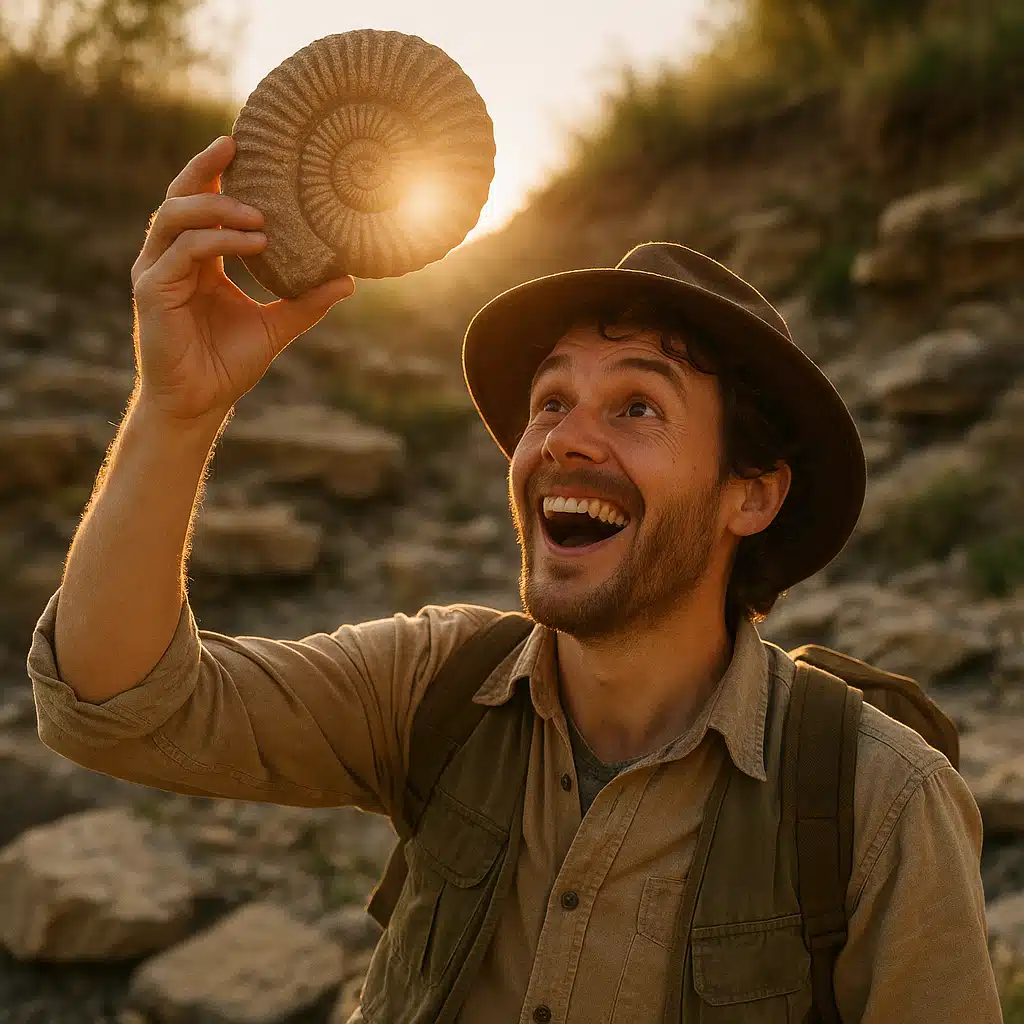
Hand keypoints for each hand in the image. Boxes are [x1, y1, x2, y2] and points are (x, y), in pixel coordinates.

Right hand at [130, 135, 354, 424]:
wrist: (201, 405)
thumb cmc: (229, 366)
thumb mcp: (276, 327)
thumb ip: (307, 301)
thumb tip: (350, 279)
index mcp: (197, 261)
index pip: (202, 204)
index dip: (216, 173)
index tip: (244, 146)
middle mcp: (172, 259)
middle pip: (180, 197)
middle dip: (204, 168)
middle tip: (236, 146)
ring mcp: (157, 272)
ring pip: (175, 216)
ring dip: (217, 208)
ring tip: (260, 215)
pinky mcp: (152, 290)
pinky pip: (181, 251)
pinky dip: (216, 241)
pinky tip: (251, 242)